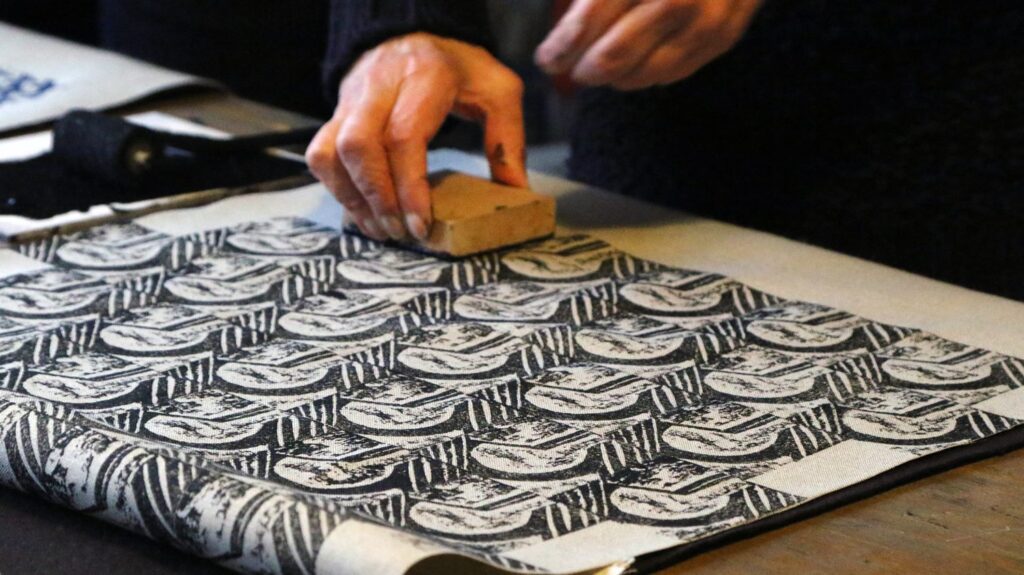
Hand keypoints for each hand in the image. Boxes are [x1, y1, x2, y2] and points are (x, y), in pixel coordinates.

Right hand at [306, 32, 527, 240]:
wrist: (413, 34)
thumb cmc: (458, 68)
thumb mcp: (498, 91)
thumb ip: (507, 138)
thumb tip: (515, 191)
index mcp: (425, 78)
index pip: (404, 136)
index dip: (408, 187)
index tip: (420, 224)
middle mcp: (380, 86)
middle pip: (358, 146)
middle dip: (376, 198)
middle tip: (398, 232)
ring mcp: (352, 99)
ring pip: (330, 151)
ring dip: (352, 198)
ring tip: (379, 229)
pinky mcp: (336, 113)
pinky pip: (320, 154)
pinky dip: (336, 188)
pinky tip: (362, 209)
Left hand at [535, 0, 761, 90]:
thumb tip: (564, 31)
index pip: (585, 26)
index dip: (559, 50)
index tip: (547, 58)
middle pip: (611, 61)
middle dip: (583, 70)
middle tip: (570, 67)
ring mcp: (703, 21)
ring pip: (641, 76)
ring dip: (613, 77)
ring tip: (600, 64)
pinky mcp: (723, 36)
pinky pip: (673, 74)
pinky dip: (647, 74)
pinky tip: (636, 62)